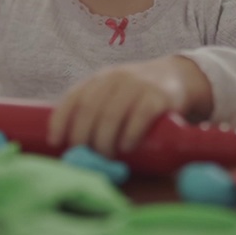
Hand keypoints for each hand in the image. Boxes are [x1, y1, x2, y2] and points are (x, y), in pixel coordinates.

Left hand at [47, 55, 212, 156]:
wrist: (179, 77)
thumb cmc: (139, 95)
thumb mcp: (114, 94)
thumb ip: (96, 111)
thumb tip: (74, 149)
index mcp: (99, 80)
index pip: (73, 98)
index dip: (60, 120)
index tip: (56, 142)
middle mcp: (115, 78)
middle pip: (89, 110)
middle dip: (83, 138)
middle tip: (87, 157)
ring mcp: (137, 85)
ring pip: (112, 115)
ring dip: (105, 142)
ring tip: (107, 157)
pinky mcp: (159, 96)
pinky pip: (140, 117)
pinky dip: (129, 135)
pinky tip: (126, 147)